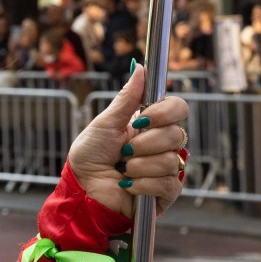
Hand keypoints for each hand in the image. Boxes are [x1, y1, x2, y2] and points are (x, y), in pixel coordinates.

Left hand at [68, 64, 187, 218]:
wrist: (82, 187)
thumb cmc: (90, 154)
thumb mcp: (106, 122)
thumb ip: (127, 98)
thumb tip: (141, 68)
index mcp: (150, 124)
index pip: (178, 109)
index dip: (165, 112)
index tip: (142, 119)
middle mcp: (162, 144)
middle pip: (178, 134)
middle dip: (145, 143)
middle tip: (124, 151)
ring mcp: (166, 169)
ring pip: (173, 160)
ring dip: (140, 165)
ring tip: (123, 169)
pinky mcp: (166, 193)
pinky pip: (169, 183)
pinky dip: (143, 183)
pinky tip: (128, 185)